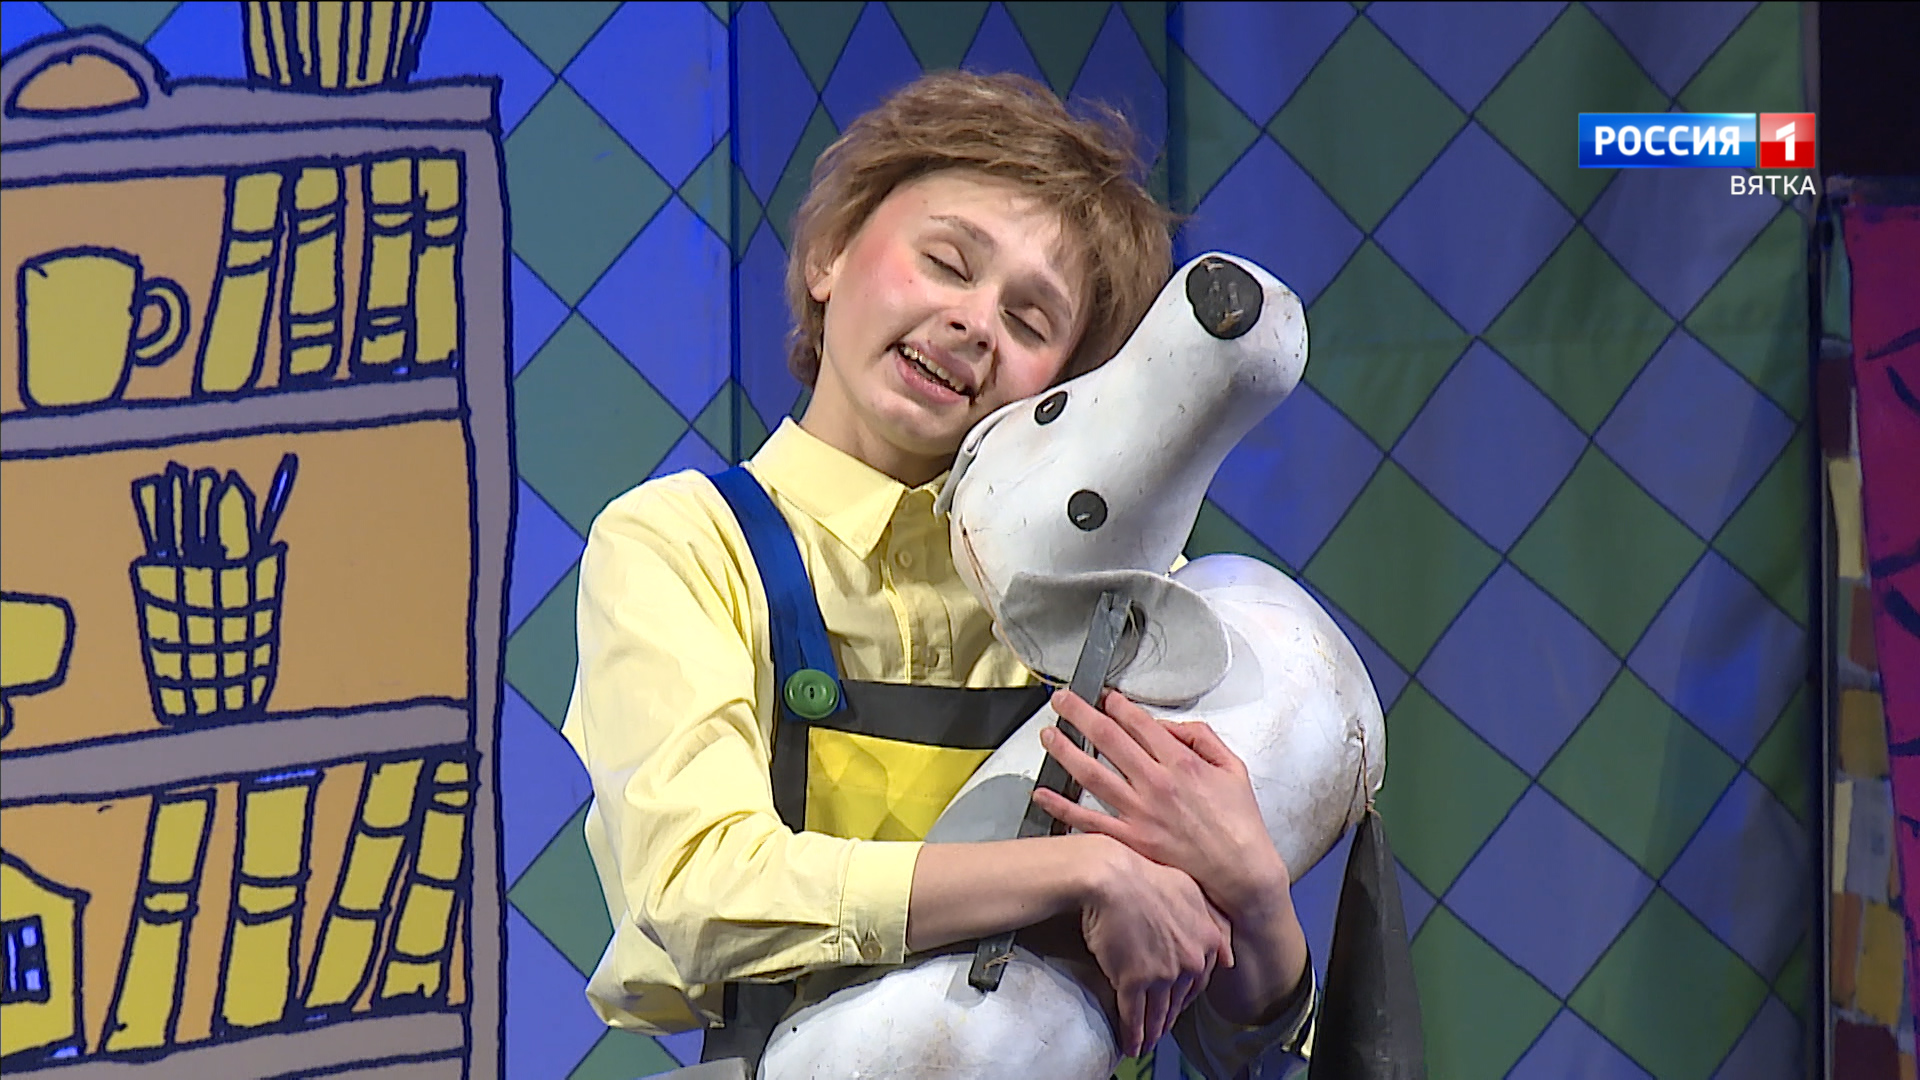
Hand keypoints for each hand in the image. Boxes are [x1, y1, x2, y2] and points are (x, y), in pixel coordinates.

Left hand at [1035, 689, 1288, 921]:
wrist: (1241, 874)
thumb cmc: (1240, 823)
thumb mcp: (1233, 768)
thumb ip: (1202, 738)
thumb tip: (1168, 727)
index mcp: (1181, 764)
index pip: (1140, 724)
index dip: (1118, 705)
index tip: (1105, 696)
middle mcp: (1156, 784)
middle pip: (1108, 739)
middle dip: (1080, 713)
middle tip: (1061, 700)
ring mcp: (1140, 813)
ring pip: (1092, 774)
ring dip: (1066, 750)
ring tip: (1048, 734)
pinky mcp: (1130, 841)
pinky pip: (1089, 820)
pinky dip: (1062, 806)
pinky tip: (1042, 793)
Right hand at [1079, 835, 1234, 1057]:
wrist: (1111, 876)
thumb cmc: (1146, 874)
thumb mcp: (1190, 890)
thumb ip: (1213, 921)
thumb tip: (1228, 957)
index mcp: (1207, 939)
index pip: (1201, 979)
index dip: (1188, 994)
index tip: (1179, 1002)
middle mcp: (1190, 961)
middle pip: (1181, 999)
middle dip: (1171, 1016)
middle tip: (1162, 1027)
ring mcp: (1163, 974)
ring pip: (1159, 1011)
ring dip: (1153, 1031)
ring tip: (1147, 1043)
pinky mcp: (1133, 982)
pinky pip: (1134, 1015)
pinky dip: (1132, 1034)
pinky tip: (1131, 1045)